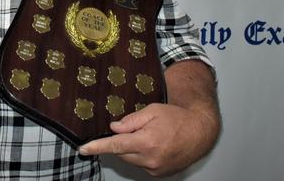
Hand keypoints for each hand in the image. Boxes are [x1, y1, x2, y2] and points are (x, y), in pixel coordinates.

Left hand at [79, 60, 219, 176]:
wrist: (200, 131)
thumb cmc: (177, 118)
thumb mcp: (152, 111)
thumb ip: (131, 120)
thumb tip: (114, 127)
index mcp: (146, 142)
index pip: (115, 145)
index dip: (97, 147)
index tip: (83, 149)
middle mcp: (150, 158)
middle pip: (122, 152)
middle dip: (122, 141)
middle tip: (135, 129)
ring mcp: (155, 168)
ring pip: (131, 158)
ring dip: (132, 148)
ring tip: (149, 135)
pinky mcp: (159, 173)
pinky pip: (141, 163)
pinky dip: (141, 154)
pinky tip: (154, 144)